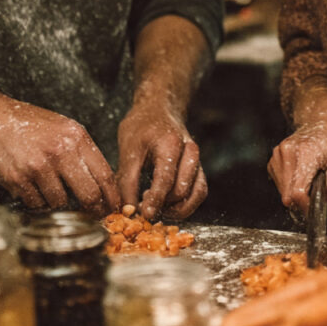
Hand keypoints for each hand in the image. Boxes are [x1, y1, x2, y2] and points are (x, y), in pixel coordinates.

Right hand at [0, 96, 120, 213]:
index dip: (111, 196)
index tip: (113, 208)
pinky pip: (36, 203)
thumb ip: (83, 151)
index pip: (104, 174)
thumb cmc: (31, 125)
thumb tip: (102, 183)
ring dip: (57, 202)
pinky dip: (36, 201)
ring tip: (48, 187)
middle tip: (93, 215)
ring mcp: (39, 166)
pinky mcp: (19, 178)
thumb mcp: (65, 128)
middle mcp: (61, 151)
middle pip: (88, 194)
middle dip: (93, 209)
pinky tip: (31, 185)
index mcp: (77, 137)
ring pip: (60, 202)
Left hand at [116, 101, 206, 220]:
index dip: (156, 200)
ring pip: (197, 194)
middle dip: (164, 205)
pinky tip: (166, 204)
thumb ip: (127, 180)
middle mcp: (190, 151)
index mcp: (171, 143)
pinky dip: (186, 204)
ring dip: (177, 208)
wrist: (158, 110)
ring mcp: (197, 160)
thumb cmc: (141, 128)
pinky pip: (199, 192)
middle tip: (143, 208)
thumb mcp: (128, 150)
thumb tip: (127, 210)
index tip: (145, 215)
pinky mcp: (198, 168)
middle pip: (182, 189)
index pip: (166, 178)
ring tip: (156, 207)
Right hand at [267, 93, 326, 214]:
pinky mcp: (273, 159)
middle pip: (287, 195)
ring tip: (311, 179)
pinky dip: (290, 185)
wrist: (322, 117)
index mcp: (305, 153)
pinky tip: (302, 175)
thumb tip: (325, 200)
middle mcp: (287, 153)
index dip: (306, 207)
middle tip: (317, 195)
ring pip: (282, 192)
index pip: (297, 192)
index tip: (315, 211)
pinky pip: (279, 183)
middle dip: (303, 202)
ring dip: (296, 193)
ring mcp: (278, 155)